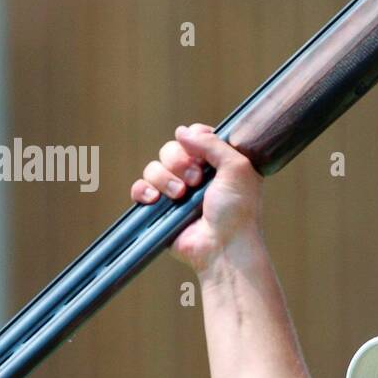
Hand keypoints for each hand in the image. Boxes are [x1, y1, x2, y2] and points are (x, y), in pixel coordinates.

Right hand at [130, 124, 262, 272]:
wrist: (224, 246)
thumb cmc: (238, 211)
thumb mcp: (238, 168)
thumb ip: (212, 143)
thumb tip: (182, 131)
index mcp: (217, 164)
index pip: (195, 137)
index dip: (194, 140)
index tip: (202, 154)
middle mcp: (196, 176)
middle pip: (170, 149)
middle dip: (179, 162)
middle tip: (196, 180)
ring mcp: (177, 193)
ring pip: (154, 167)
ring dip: (165, 179)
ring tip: (181, 195)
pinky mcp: (161, 210)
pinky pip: (140, 189)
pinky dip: (144, 191)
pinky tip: (156, 200)